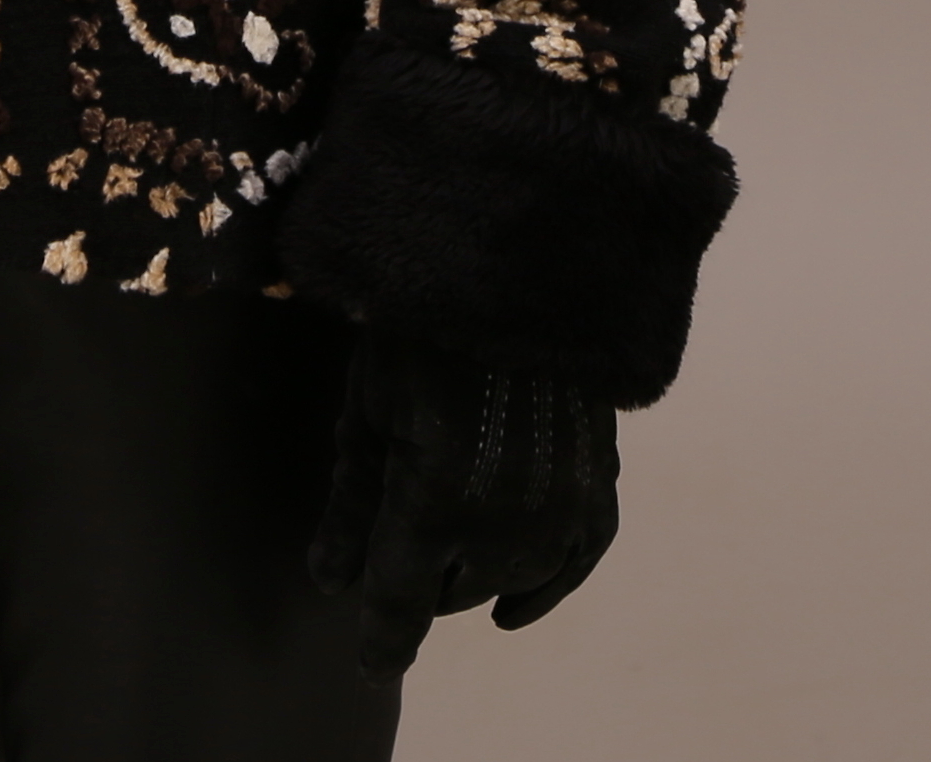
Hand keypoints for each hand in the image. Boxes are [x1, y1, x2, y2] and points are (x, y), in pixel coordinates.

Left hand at [311, 335, 619, 675]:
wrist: (519, 268)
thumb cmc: (421, 327)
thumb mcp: (368, 408)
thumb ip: (351, 503)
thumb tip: (331, 582)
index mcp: (435, 504)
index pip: (401, 605)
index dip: (382, 641)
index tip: (371, 662)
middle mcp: (504, 525)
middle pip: (450, 593)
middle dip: (418, 576)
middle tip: (397, 535)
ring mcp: (559, 511)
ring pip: (507, 584)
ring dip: (470, 574)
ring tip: (444, 548)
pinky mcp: (599, 487)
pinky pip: (575, 565)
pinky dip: (543, 589)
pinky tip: (514, 608)